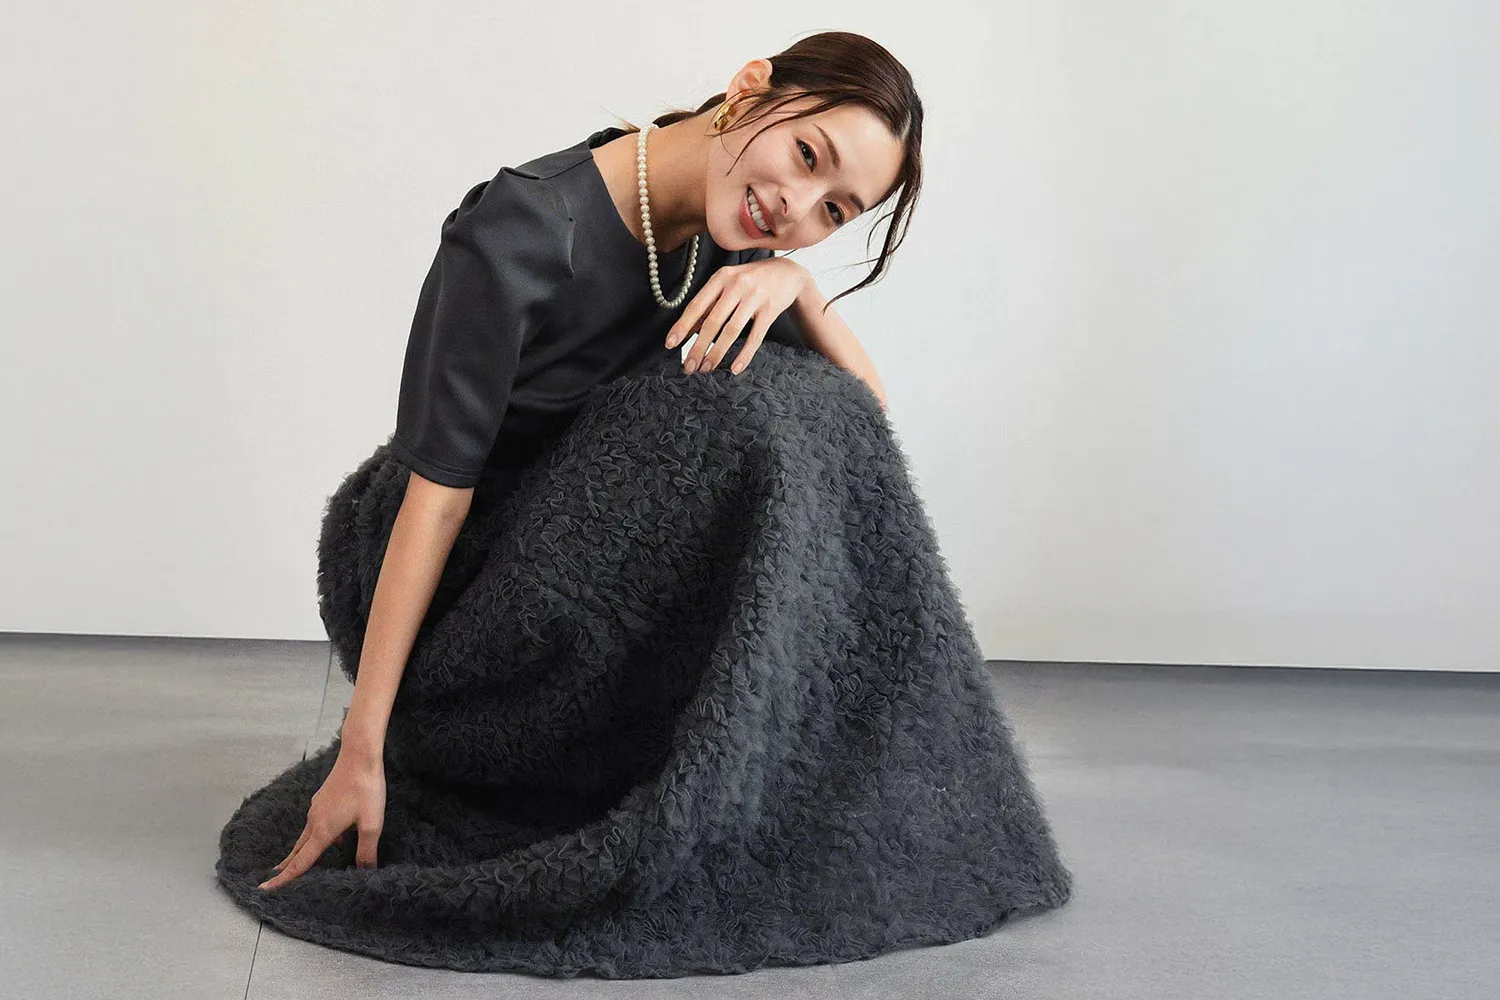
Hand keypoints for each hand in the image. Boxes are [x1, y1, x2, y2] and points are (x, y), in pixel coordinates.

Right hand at [257, 747, 385, 890]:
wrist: (360, 756)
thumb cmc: (366, 789)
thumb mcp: (372, 824)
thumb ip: (366, 851)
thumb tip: (365, 871)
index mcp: (323, 831)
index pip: (301, 862)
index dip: (284, 879)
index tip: (265, 889)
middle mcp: (314, 821)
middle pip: (298, 850)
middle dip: (288, 866)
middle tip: (274, 879)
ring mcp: (316, 808)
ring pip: (307, 835)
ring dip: (304, 850)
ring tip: (304, 862)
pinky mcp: (322, 798)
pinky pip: (316, 822)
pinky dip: (317, 834)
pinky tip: (337, 834)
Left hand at [665, 257, 808, 374]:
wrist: (787, 272)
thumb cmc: (751, 280)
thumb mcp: (727, 284)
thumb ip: (709, 304)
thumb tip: (686, 331)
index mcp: (721, 277)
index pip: (697, 305)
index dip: (683, 326)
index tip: (670, 344)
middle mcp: (737, 285)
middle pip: (712, 321)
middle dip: (698, 347)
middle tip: (689, 367)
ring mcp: (755, 297)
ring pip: (732, 331)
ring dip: (717, 353)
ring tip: (706, 369)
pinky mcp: (770, 310)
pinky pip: (755, 337)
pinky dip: (744, 355)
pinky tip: (735, 369)